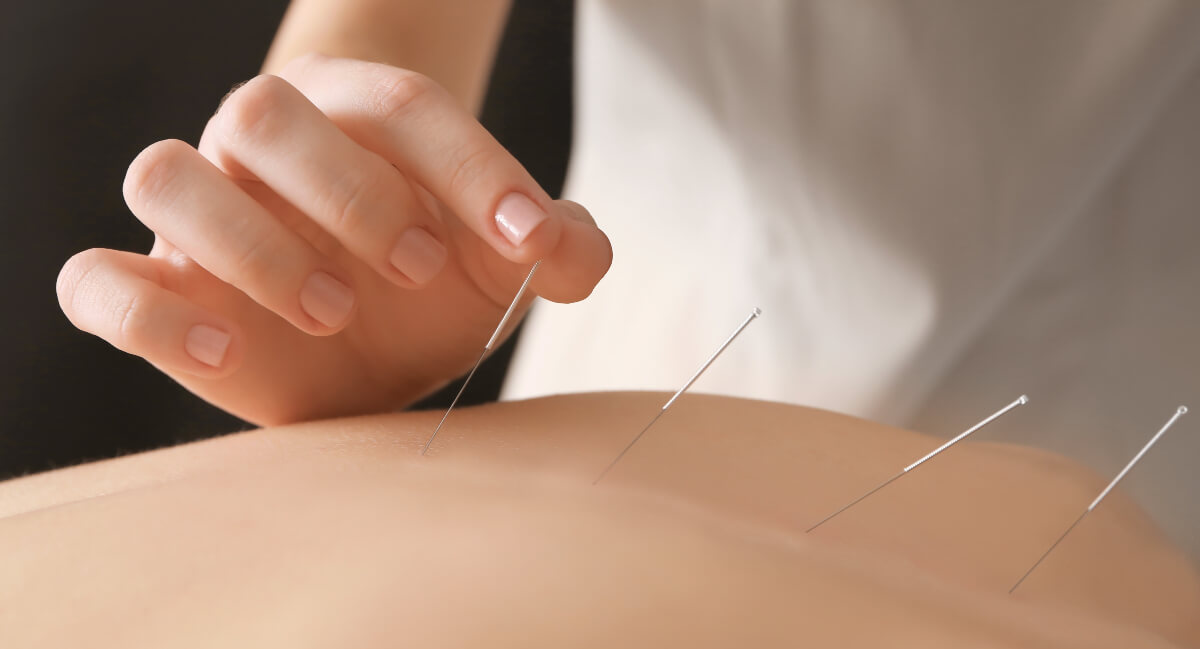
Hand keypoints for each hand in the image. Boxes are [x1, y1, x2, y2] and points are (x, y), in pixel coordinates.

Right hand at [55, 55, 611, 424]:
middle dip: (349, 193)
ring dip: (249, 244)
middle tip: (417, 270)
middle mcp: (263, 151)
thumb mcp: (502, 267)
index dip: (470, 165)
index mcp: (357, 121)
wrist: (366, 342)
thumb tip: (570, 247)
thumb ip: (554, 247)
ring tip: (334, 312)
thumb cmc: (432, 286)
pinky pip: (94, 281)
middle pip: (264, 113)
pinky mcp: (154, 292)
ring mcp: (198, 216)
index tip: (529, 237)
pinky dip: (143, 312)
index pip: (403, 107)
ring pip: (164, 175)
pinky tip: (227, 353)